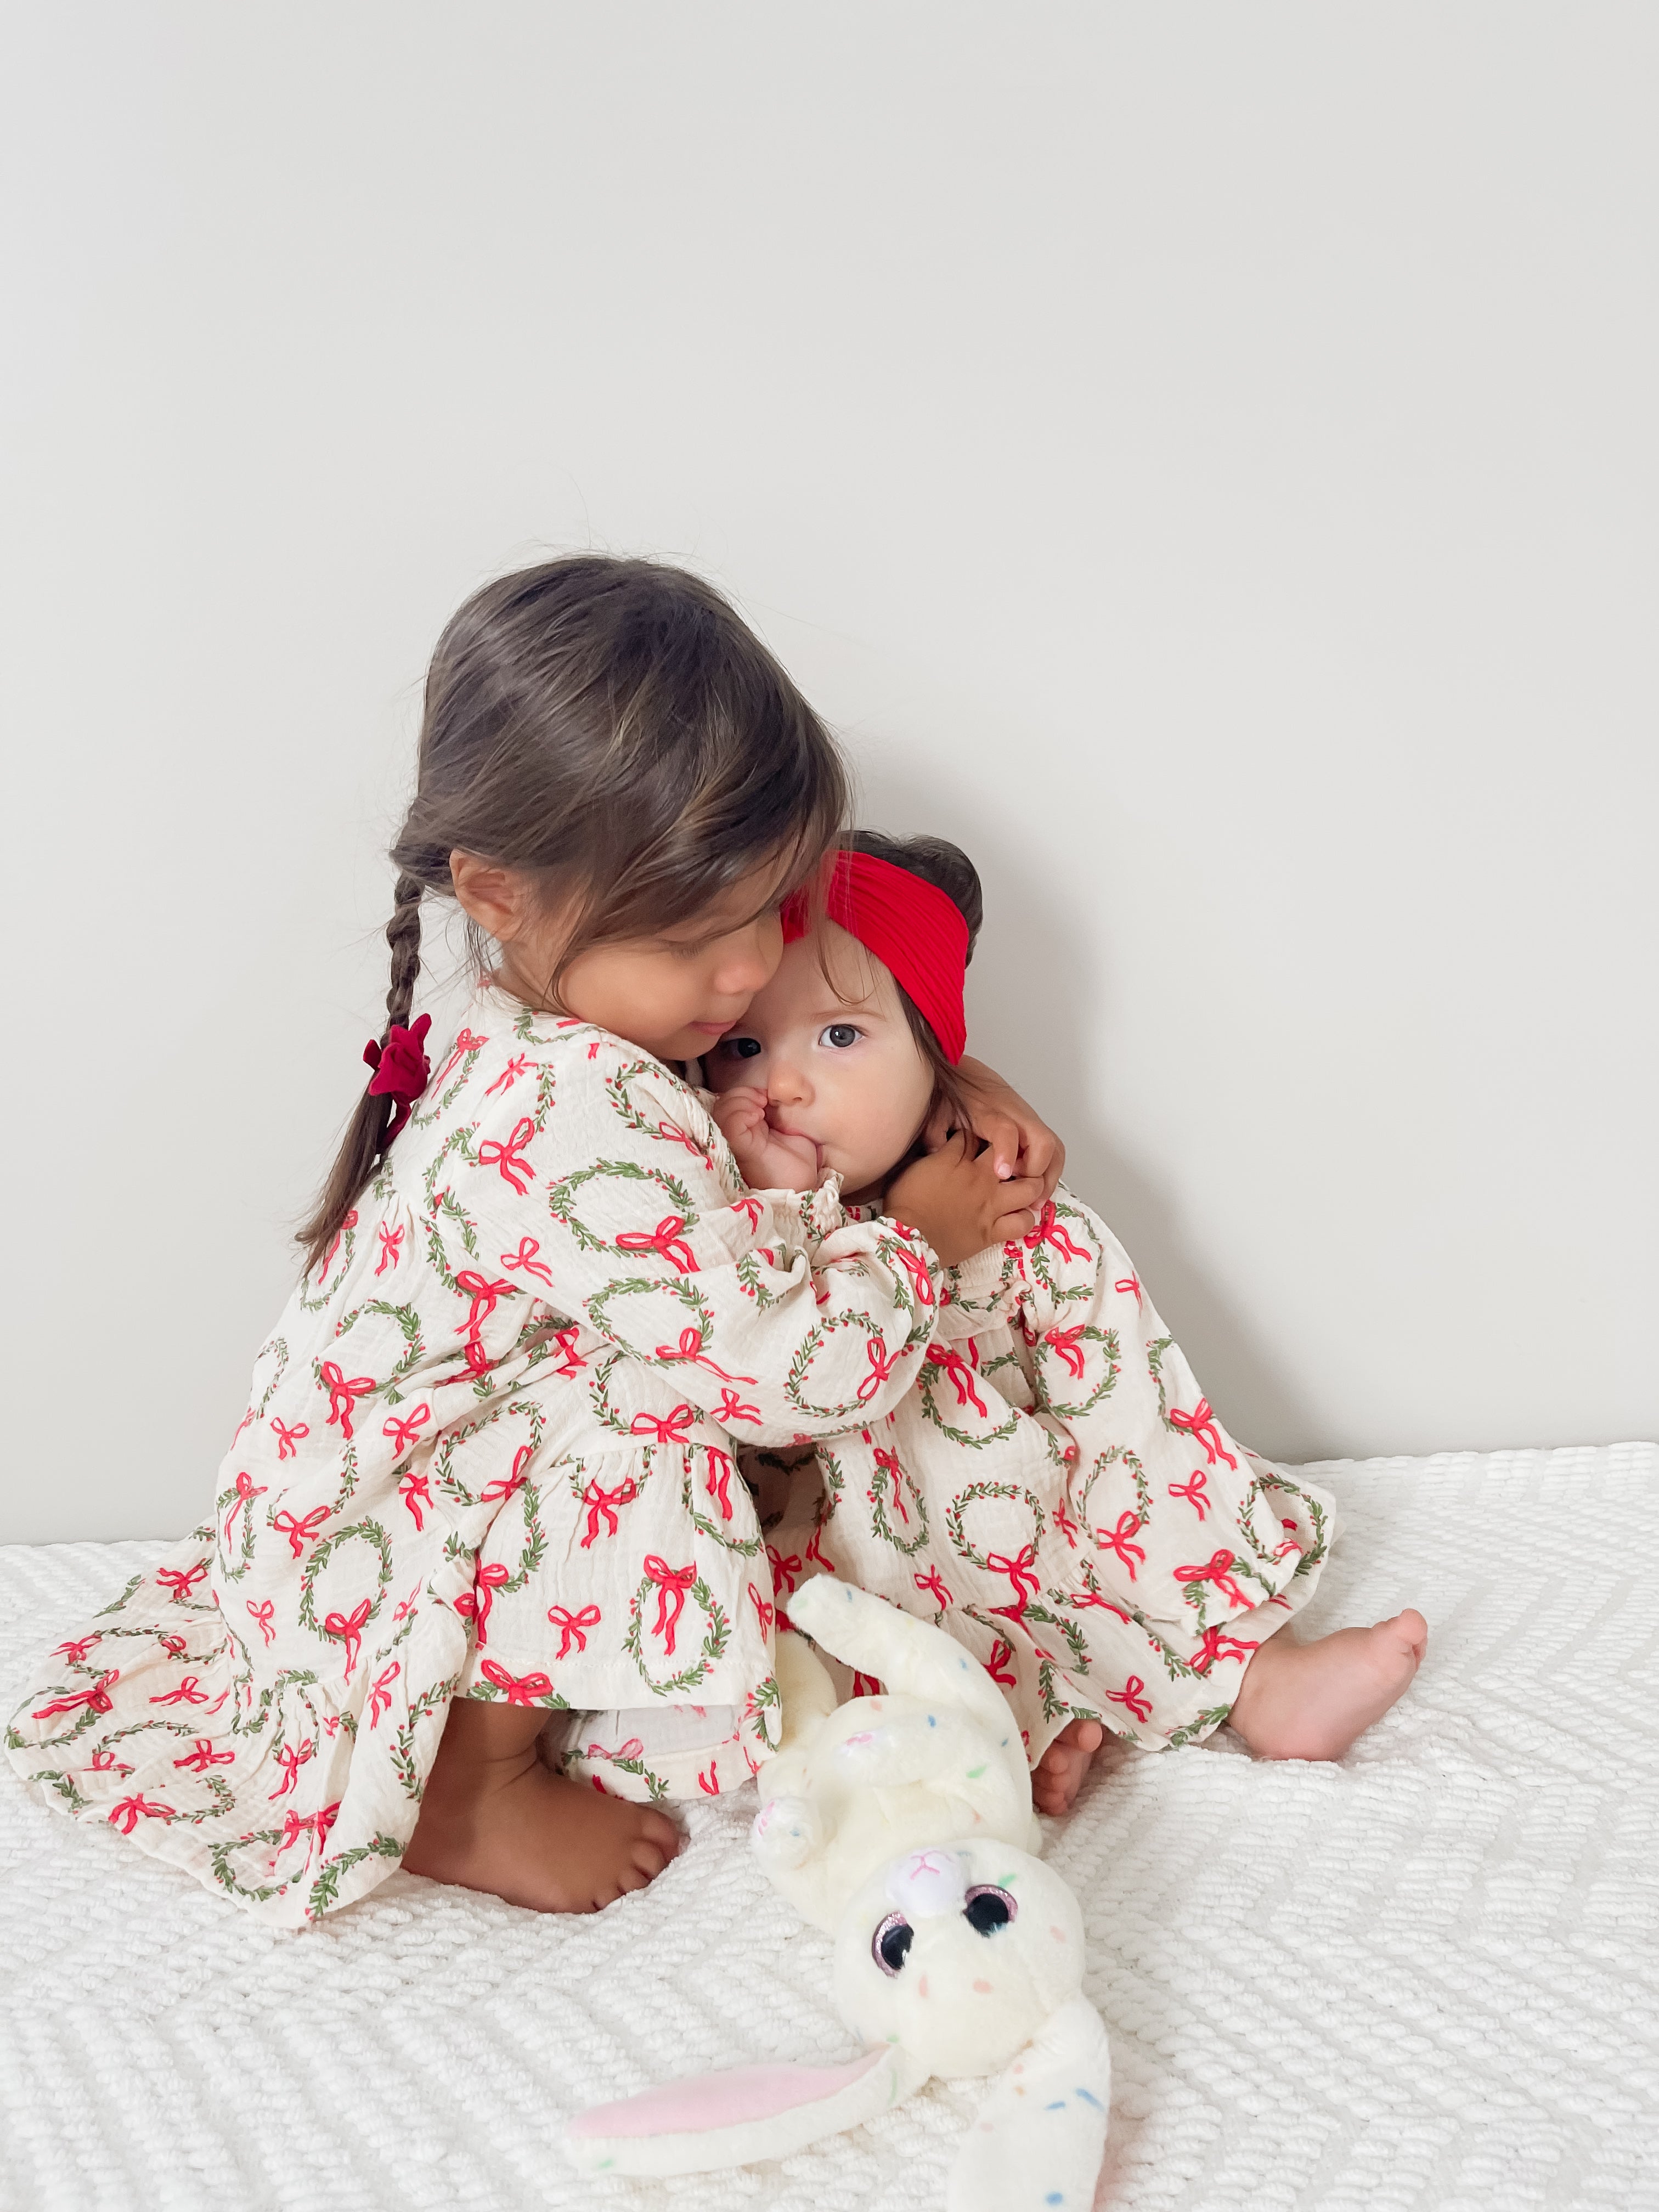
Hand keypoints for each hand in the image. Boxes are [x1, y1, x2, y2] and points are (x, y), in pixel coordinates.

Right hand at [708, 1086, 819, 1191]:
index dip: (743, 1092)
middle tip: (762, 1099)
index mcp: (746, 1131)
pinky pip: (730, 1127)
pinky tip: (757, 1117)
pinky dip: (741, 1114)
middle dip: (740, 1094)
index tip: (765, 1095)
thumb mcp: (790, 1131)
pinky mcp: (742, 1150)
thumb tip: (778, 1095)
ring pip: (721, 1113)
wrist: (802, 1187)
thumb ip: (779, 1114)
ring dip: (740, 1101)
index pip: (728, 1104)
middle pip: (720, 1105)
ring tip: (760, 1108)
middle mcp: (736, 1137)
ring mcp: (736, 1144)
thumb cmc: (796, 1165)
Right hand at [886, 1131, 1042, 1266]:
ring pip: (1028, 1187)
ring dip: (1030, 1185)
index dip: (975, 1136)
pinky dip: (1025, 1219)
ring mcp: (990, 1205)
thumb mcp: (912, 1167)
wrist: (906, 1237)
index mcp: (956, 1159)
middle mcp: (980, 1178)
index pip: (973, 1137)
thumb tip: (941, 1146)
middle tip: (1009, 1161)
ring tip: (1025, 1187)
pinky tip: (1019, 1216)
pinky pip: (1022, 1224)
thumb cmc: (903, 1201)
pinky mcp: (992, 1231)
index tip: (973, 1140)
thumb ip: (933, 1155)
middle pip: (1010, 1155)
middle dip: (1013, 1153)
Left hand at [925, 1056, 1064, 1204]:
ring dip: (1048, 1176)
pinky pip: (1053, 1151)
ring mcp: (1028, 1121)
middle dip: (1037, 1171)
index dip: (1006, 1151)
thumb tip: (938, 1156)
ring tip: (1034, 1202)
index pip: (1005, 1129)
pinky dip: (1050, 1172)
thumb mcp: (937, 1111)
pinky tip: (1036, 1190)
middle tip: (1021, 1193)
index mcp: (988, 1112)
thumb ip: (935, 1133)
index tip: (1001, 1174)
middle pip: (1043, 1141)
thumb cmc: (952, 1095)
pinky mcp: (1034, 1127)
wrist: (965, 1072)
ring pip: (1054, 1148)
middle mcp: (1015, 1116)